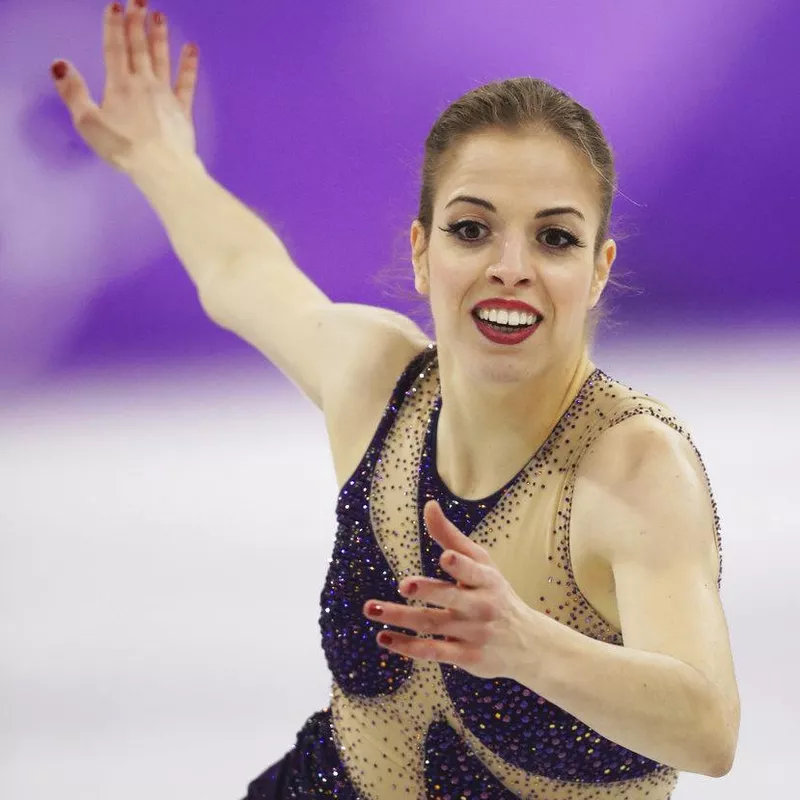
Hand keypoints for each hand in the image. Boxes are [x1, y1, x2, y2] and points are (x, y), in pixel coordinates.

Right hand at [50, 1, 198, 172]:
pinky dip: (189, 65)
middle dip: (138, 22)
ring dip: (160, 36)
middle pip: (139, 48)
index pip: (115, 48)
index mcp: (119, 85)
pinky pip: (186, 83)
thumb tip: (59, 63)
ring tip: (160, 15)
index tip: (116, 5)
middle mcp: (143, 84)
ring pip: (162, 59)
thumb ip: (73, 92)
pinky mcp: (182, 110)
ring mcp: (166, 95)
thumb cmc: (123, 147)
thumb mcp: (88, 122)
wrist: (161, 167)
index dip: (114, 26)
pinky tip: (192, 48)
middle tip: (140, 0)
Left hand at [363, 500, 534, 679]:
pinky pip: (433, 651)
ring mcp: (473, 633)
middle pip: (451, 598)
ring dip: (401, 618)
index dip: (460, 565)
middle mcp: (481, 606)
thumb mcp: (481, 563)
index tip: (445, 557)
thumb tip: (429, 505)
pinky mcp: (466, 657)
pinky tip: (384, 638)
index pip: (473, 572)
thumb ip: (451, 537)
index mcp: (486, 580)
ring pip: (433, 624)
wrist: (528, 644)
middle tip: (404, 584)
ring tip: (372, 609)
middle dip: (428, 591)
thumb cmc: (496, 594)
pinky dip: (408, 646)